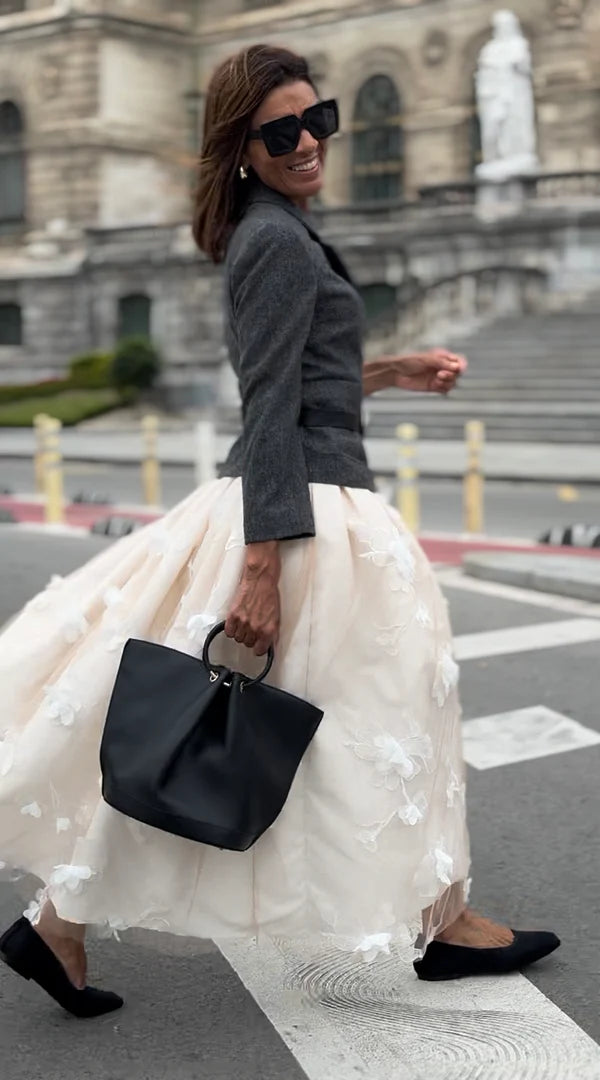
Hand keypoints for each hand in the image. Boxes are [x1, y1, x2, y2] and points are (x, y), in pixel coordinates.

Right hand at [225, 541, 280, 656]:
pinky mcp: (233, 615)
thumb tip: (269, 643)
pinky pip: (229, 631)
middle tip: (252, 629)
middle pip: (247, 644)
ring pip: (238, 638)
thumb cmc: (269, 594)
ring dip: (240, 633)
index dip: (258, 648)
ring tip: (244, 624)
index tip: (258, 645)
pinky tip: (236, 624)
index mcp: (268, 630)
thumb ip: (272, 632)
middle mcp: (255, 628)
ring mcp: (243, 622)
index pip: (260, 650)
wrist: (261, 580)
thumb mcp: (276, 616)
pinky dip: (231, 629)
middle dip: (250, 638)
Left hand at [387, 349, 467, 393]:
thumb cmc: (410, 361)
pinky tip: (435, 384)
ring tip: (437, 379)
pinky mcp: (434, 386)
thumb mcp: (426, 359)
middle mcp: (442, 367)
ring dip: (448, 382)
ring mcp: (439, 377)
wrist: (397, 372)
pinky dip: (443, 388)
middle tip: (440, 374)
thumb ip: (441, 362)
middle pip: (457, 373)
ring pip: (453, 382)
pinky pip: (445, 389)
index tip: (458, 369)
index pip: (459, 361)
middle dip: (452, 374)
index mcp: (442, 357)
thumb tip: (456, 366)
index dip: (461, 365)